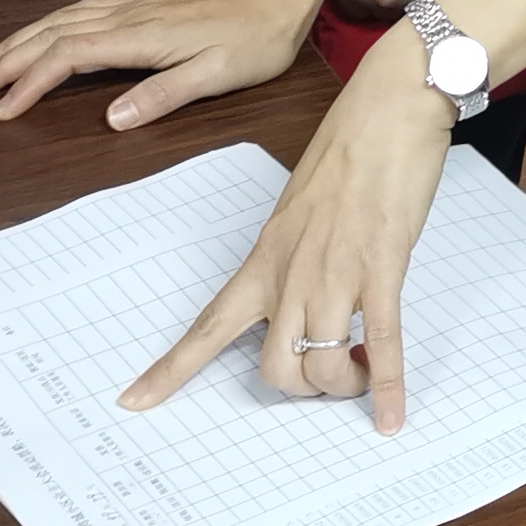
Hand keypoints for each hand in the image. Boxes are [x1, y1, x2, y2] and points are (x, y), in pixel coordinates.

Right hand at [0, 0, 313, 124]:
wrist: (277, 1)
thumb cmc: (252, 43)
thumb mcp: (216, 76)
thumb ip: (163, 94)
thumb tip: (113, 117)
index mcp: (139, 36)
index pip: (67, 56)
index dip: (29, 82)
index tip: (2, 109)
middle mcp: (126, 17)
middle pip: (49, 34)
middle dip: (4, 59)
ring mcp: (129, 10)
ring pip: (57, 21)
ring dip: (17, 41)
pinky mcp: (136, 10)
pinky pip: (75, 15)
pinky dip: (43, 28)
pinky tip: (35, 37)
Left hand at [123, 40, 452, 431]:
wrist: (386, 108)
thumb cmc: (348, 151)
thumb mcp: (297, 211)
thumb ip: (293, 258)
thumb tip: (304, 297)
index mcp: (263, 259)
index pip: (208, 327)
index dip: (170, 370)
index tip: (134, 403)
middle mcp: (291, 273)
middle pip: (277, 368)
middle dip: (306, 389)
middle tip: (331, 376)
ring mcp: (338, 273)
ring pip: (323, 365)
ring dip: (344, 385)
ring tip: (363, 374)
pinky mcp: (383, 267)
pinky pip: (383, 343)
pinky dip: (386, 387)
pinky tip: (390, 417)